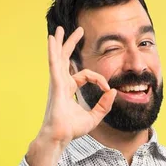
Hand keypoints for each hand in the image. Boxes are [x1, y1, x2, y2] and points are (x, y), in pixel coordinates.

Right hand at [39, 26, 116, 145]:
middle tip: (79, 30)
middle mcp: (61, 83)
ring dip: (60, 42)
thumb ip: (104, 105)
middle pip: (66, 59)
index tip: (108, 89)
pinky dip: (53, 50)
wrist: (60, 137)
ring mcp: (56, 82)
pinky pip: (54, 63)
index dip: (100, 80)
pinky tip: (51, 39)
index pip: (87, 75)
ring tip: (59, 29)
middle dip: (71, 44)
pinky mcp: (55, 84)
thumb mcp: (94, 116)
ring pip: (58, 57)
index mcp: (69, 89)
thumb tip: (113, 92)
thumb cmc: (72, 129)